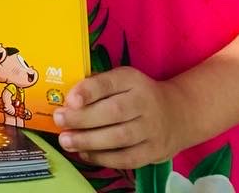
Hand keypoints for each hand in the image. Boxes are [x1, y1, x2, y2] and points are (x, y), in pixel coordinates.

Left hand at [54, 67, 189, 169]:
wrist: (179, 113)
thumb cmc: (137, 94)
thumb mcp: (121, 80)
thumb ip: (97, 85)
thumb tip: (66, 99)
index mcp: (132, 80)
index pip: (109, 83)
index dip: (88, 91)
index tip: (69, 100)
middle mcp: (145, 103)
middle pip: (113, 112)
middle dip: (82, 118)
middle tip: (59, 121)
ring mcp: (152, 129)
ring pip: (120, 137)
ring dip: (89, 141)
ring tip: (66, 141)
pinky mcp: (154, 151)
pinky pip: (127, 158)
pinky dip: (104, 158)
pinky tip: (85, 154)